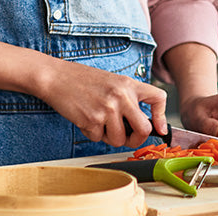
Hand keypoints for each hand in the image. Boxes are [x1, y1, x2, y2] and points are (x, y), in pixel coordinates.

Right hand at [32, 58, 167, 149]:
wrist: (56, 77)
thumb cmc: (82, 80)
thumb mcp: (111, 82)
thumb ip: (127, 98)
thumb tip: (142, 124)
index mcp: (128, 84)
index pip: (158, 98)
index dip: (161, 117)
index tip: (159, 128)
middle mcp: (121, 96)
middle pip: (144, 130)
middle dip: (135, 139)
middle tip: (126, 137)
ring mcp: (107, 109)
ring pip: (119, 140)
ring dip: (109, 137)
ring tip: (98, 122)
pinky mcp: (92, 120)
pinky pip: (98, 139)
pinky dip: (92, 134)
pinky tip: (85, 119)